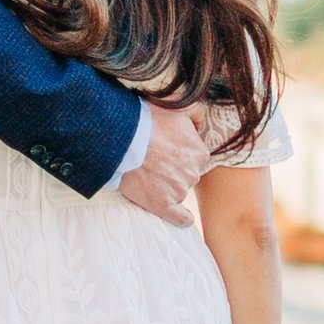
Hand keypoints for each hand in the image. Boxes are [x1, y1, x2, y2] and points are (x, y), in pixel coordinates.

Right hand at [117, 99, 202, 225]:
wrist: (122, 139)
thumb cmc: (148, 120)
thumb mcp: (179, 105)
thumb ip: (198, 112)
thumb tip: (202, 122)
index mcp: (199, 153)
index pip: (195, 157)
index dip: (181, 152)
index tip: (166, 148)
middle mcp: (193, 173)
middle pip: (187, 174)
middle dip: (175, 169)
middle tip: (155, 160)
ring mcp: (178, 190)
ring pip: (180, 191)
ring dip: (169, 186)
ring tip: (149, 174)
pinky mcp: (163, 205)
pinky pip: (180, 218)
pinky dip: (182, 218)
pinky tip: (181, 215)